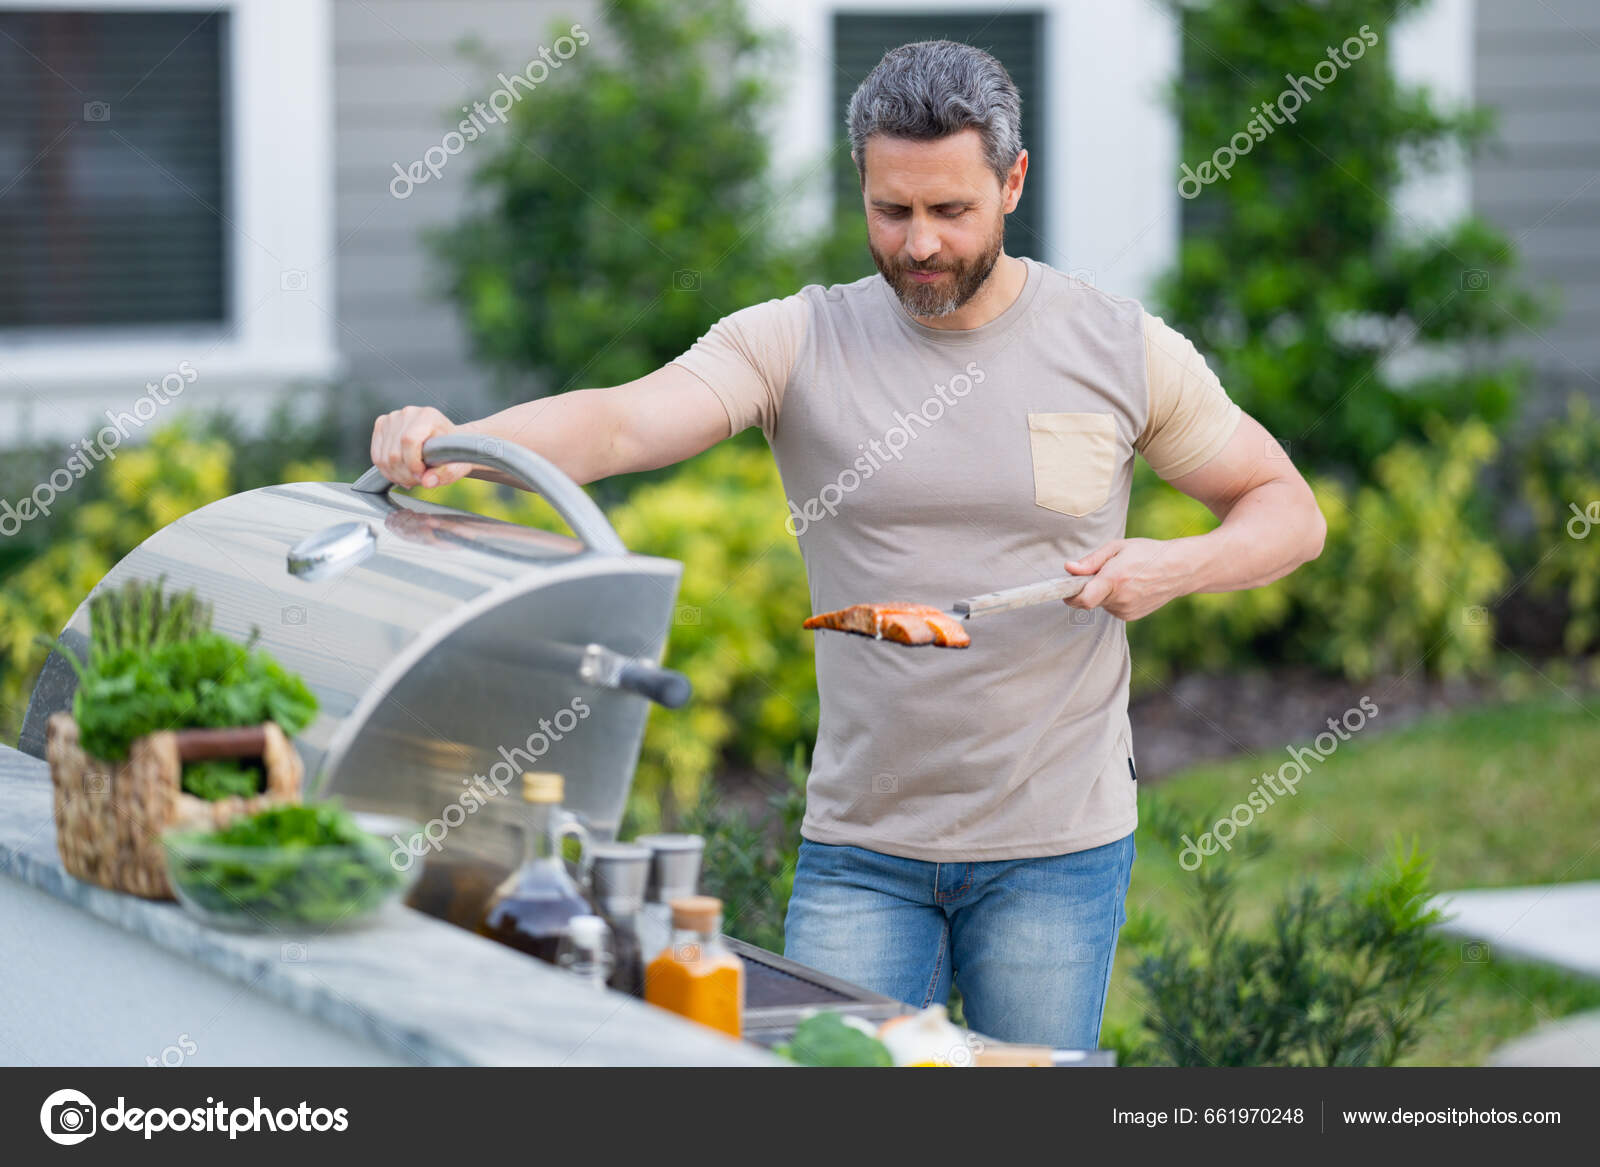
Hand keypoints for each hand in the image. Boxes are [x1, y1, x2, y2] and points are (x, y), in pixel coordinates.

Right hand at [369, 406, 471, 488]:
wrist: (449, 440)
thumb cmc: (453, 451)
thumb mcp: (457, 465)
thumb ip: (445, 474)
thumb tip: (427, 481)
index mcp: (429, 416)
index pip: (409, 440)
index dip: (412, 464)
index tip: (423, 474)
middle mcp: (409, 413)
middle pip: (394, 452)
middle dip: (405, 474)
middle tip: (418, 479)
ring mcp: (393, 418)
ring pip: (383, 457)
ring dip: (396, 475)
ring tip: (411, 477)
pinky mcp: (381, 425)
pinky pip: (376, 456)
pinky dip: (386, 470)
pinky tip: (401, 472)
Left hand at [1062, 538, 1194, 620]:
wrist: (1179, 569)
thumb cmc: (1146, 553)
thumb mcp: (1117, 548)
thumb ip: (1091, 560)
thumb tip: (1068, 569)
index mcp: (1114, 579)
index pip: (1083, 599)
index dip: (1070, 596)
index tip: (1066, 590)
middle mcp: (1120, 598)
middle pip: (1089, 600)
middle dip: (1089, 588)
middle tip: (1102, 573)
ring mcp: (1127, 610)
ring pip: (1101, 604)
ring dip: (1104, 593)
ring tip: (1123, 577)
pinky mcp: (1132, 616)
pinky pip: (1113, 608)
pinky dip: (1115, 599)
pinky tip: (1131, 586)